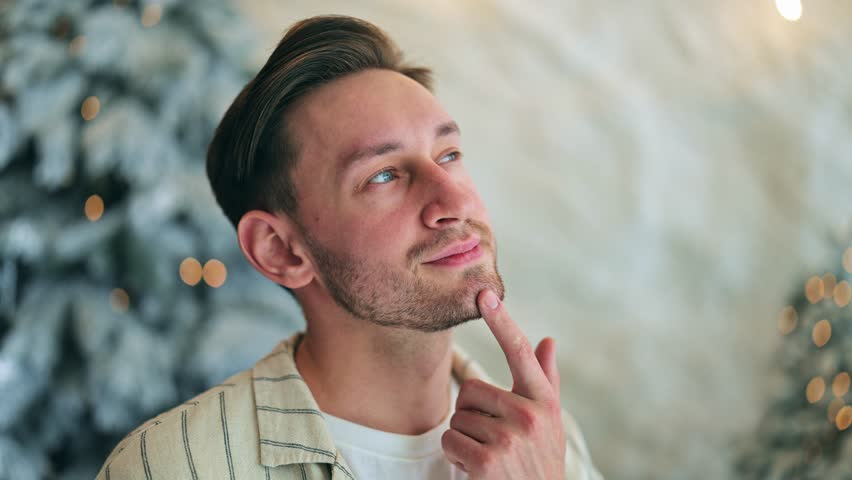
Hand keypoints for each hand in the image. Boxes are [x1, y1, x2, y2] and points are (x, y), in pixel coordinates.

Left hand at [442, 289, 566, 478]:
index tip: (485, 294)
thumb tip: (548, 340)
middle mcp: (530, 417)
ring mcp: (509, 439)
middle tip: (492, 439)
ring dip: (464, 439)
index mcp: (543, 403)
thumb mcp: (549, 423)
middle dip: (473, 415)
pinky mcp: (487, 461)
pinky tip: (476, 471)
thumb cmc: (539, 463)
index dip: (502, 322)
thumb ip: (546, 381)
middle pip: (471, 391)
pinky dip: (455, 457)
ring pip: (458, 418)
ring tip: (488, 458)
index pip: (520, 353)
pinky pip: (450, 440)